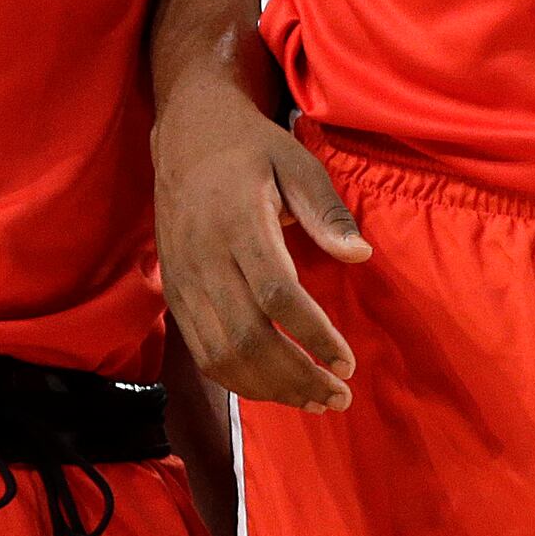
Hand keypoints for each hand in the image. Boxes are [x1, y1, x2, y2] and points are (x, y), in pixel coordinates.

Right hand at [154, 80, 370, 411]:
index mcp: (237, 222)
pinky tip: (274, 387)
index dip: (313, 335)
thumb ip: (326, 210)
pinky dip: (238, 380)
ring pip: (221, 354)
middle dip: (296, 376)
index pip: (276, 294)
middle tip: (338, 397)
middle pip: (246, 337)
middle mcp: (204, 257)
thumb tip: (360, 256)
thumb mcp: (296, 161)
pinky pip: (202, 352)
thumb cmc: (250, 148)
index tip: (347, 363)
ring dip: (269, 388)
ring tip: (313, 400)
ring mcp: (183, 280)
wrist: (185, 135)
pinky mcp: (174, 294)